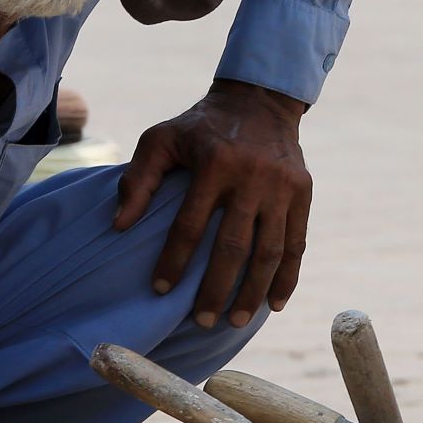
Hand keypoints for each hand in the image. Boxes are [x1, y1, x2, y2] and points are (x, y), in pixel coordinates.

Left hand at [113, 79, 311, 328]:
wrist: (258, 100)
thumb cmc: (199, 126)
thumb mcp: (161, 139)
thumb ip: (138, 180)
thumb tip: (119, 226)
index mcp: (215, 163)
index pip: (190, 225)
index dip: (174, 261)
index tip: (160, 290)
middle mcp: (253, 177)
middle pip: (234, 247)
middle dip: (217, 289)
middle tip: (202, 321)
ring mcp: (283, 187)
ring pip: (270, 251)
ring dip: (253, 291)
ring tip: (234, 321)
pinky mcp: (303, 193)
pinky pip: (297, 243)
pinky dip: (287, 277)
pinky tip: (274, 304)